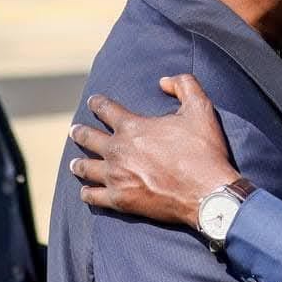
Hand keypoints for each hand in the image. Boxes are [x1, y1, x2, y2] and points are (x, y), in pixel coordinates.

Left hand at [68, 75, 239, 229]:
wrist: (207, 193)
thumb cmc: (203, 151)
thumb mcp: (200, 108)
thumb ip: (184, 85)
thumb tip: (164, 81)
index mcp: (133, 127)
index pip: (106, 109)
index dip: (98, 103)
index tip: (93, 102)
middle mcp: (118, 151)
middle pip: (89, 138)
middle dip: (80, 132)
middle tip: (74, 130)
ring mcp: (116, 177)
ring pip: (86, 168)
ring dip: (79, 164)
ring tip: (74, 163)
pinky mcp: (121, 200)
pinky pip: (94, 196)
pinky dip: (88, 193)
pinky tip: (85, 192)